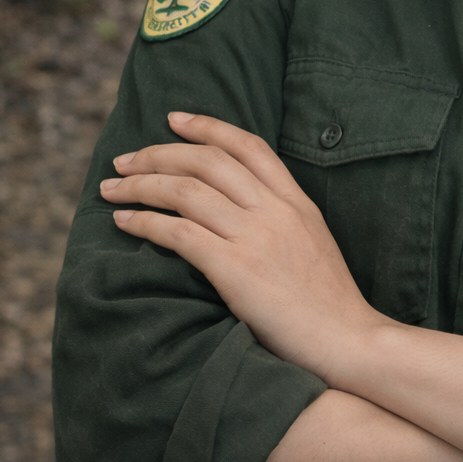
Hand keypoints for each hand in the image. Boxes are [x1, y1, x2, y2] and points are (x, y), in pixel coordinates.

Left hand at [100, 112, 382, 376]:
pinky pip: (179, 233)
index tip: (173, 119)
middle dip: (158, 153)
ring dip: (141, 184)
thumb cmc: (330, 307)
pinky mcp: (235, 269)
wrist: (350, 342)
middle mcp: (275, 210)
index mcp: (296, 202)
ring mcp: (256, 237)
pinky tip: (123, 222)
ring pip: (186, 190)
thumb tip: (240, 212)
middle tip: (125, 158)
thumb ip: (282, 221)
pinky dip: (145, 222)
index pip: (248, 146)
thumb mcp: (313, 245)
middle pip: (208, 161)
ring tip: (112, 188)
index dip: (207, 126)